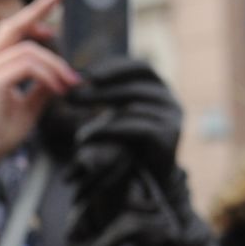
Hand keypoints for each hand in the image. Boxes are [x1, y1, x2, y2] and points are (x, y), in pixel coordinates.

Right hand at [0, 0, 79, 185]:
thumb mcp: (26, 108)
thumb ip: (41, 89)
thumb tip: (62, 76)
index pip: (11, 32)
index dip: (33, 16)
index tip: (54, 4)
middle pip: (12, 26)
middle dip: (38, 8)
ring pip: (29, 50)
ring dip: (55, 64)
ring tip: (69, 82)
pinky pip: (28, 66)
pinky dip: (48, 75)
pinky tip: (57, 88)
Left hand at [67, 55, 182, 184]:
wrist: (153, 178)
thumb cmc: (132, 143)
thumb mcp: (118, 115)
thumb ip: (105, 97)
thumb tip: (74, 81)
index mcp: (161, 89)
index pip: (140, 68)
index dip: (114, 68)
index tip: (86, 75)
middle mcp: (170, 100)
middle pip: (134, 87)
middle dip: (100, 90)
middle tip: (73, 97)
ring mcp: (172, 118)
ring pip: (131, 108)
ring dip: (99, 114)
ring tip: (76, 123)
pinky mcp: (168, 137)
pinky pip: (134, 128)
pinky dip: (107, 131)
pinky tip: (86, 138)